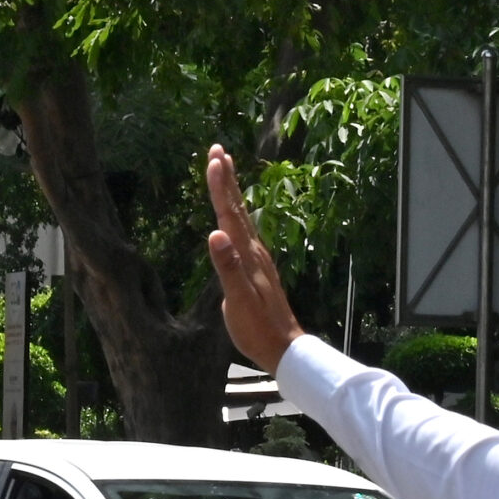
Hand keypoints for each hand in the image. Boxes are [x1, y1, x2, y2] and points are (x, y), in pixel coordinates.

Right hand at [204, 144, 303, 370]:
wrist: (284, 347)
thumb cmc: (257, 328)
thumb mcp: (239, 299)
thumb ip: (228, 266)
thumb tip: (214, 234)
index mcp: (248, 255)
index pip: (230, 214)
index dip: (221, 187)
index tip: (214, 158)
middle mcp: (255, 251)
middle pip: (238, 209)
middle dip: (227, 179)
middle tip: (217, 151)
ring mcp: (258, 260)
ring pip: (242, 218)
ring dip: (232, 194)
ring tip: (225, 173)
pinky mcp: (257, 269)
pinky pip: (244, 233)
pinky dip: (236, 216)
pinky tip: (234, 219)